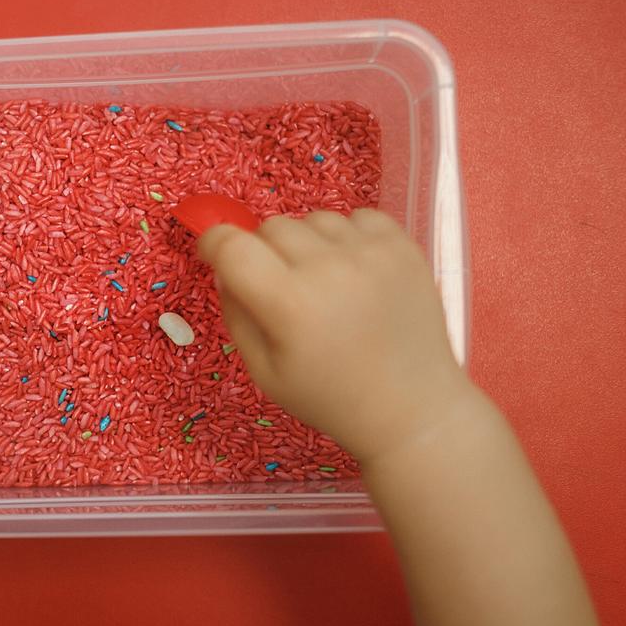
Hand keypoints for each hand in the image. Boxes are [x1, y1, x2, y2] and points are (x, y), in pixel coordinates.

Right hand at [198, 209, 470, 464]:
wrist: (412, 408)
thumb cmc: (330, 397)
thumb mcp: (264, 371)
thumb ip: (236, 314)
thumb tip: (224, 269)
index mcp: (290, 304)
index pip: (232, 245)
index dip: (214, 243)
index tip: (214, 255)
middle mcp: (330, 268)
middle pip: (272, 227)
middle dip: (263, 251)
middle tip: (281, 287)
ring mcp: (372, 253)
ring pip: (314, 219)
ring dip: (307, 244)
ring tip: (324, 283)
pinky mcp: (403, 246)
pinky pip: (357, 217)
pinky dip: (347, 237)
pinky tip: (354, 272)